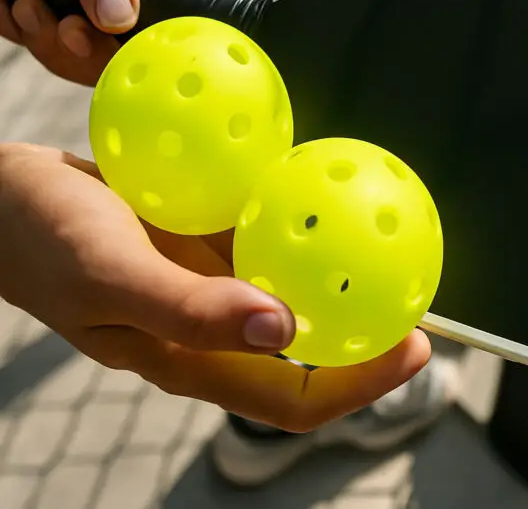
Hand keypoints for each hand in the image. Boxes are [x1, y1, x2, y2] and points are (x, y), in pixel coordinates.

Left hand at [0, 0, 257, 84]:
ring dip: (71, 51)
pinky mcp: (54, 23)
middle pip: (167, 51)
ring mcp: (98, 9)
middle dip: (129, 58)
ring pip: (111, 66)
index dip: (238, 32)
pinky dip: (38, 40)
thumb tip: (119, 19)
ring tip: (40, 9)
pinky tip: (21, 2)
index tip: (227, 58)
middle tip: (85, 31)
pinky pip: (61, 59)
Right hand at [0, 143, 431, 431]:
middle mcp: (213, 333)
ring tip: (389, 248)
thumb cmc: (41, 239)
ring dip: (342, 283)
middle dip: (368, 336)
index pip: (295, 399)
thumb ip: (189, 309)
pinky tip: (324, 198)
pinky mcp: (205, 249)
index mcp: (193, 359)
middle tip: (417, 295)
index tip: (416, 347)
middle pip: (310, 356)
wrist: (2, 198)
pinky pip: (268, 246)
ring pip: (295, 299)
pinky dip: (303, 232)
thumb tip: (282, 329)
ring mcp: (211, 290)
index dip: (362, 385)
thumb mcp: (111, 274)